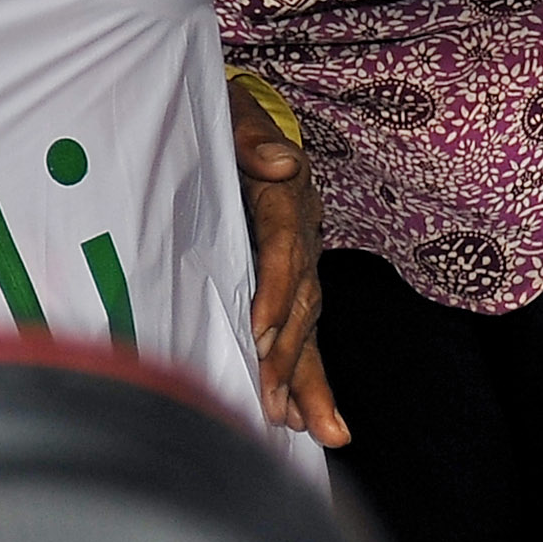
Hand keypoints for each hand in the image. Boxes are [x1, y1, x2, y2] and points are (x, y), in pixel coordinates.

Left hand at [231, 83, 345, 443]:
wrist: (235, 116)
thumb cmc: (225, 115)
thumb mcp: (233, 110)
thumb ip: (252, 134)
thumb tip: (281, 162)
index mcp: (286, 195)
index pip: (286, 247)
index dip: (276, 289)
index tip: (257, 329)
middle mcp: (302, 234)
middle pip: (301, 300)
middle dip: (287, 353)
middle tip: (269, 399)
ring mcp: (299, 264)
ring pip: (308, 329)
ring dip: (308, 382)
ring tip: (316, 431)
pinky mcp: (288, 286)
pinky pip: (302, 337)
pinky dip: (309, 383)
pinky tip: (312, 427)